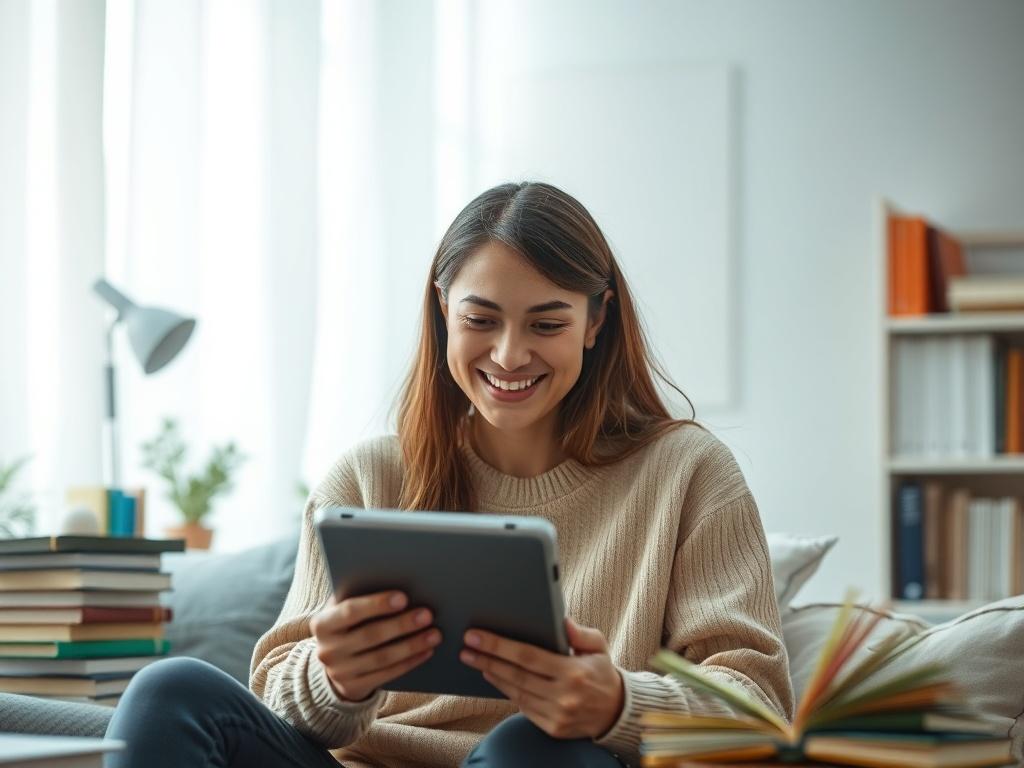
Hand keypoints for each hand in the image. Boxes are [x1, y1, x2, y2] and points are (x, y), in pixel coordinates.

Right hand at [309, 590, 440, 702]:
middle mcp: (327, 650)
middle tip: (427, 615)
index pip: (350, 611)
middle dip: (402, 624)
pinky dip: (409, 662)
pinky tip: (426, 651)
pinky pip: (386, 675)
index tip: (404, 598)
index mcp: (322, 623)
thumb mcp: (343, 609)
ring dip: (411, 645)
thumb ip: (359, 596)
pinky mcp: (353, 687)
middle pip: (370, 635)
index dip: (377, 604)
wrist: (334, 660)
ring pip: (381, 658)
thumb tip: (398, 580)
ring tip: (435, 634)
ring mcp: (339, 672)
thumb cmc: (347, 623)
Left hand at [460, 617, 623, 738]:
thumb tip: (561, 620)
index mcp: (573, 671)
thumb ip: (579, 633)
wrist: (617, 712)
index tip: (476, 636)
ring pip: (516, 692)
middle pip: (516, 675)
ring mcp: (557, 715)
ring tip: (475, 660)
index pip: (528, 656)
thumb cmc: (602, 672)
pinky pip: (523, 707)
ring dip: (493, 675)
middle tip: (466, 648)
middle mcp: (564, 696)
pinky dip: (507, 691)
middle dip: (487, 659)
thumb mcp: (598, 646)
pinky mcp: (552, 729)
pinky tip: (496, 677)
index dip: (499, 646)